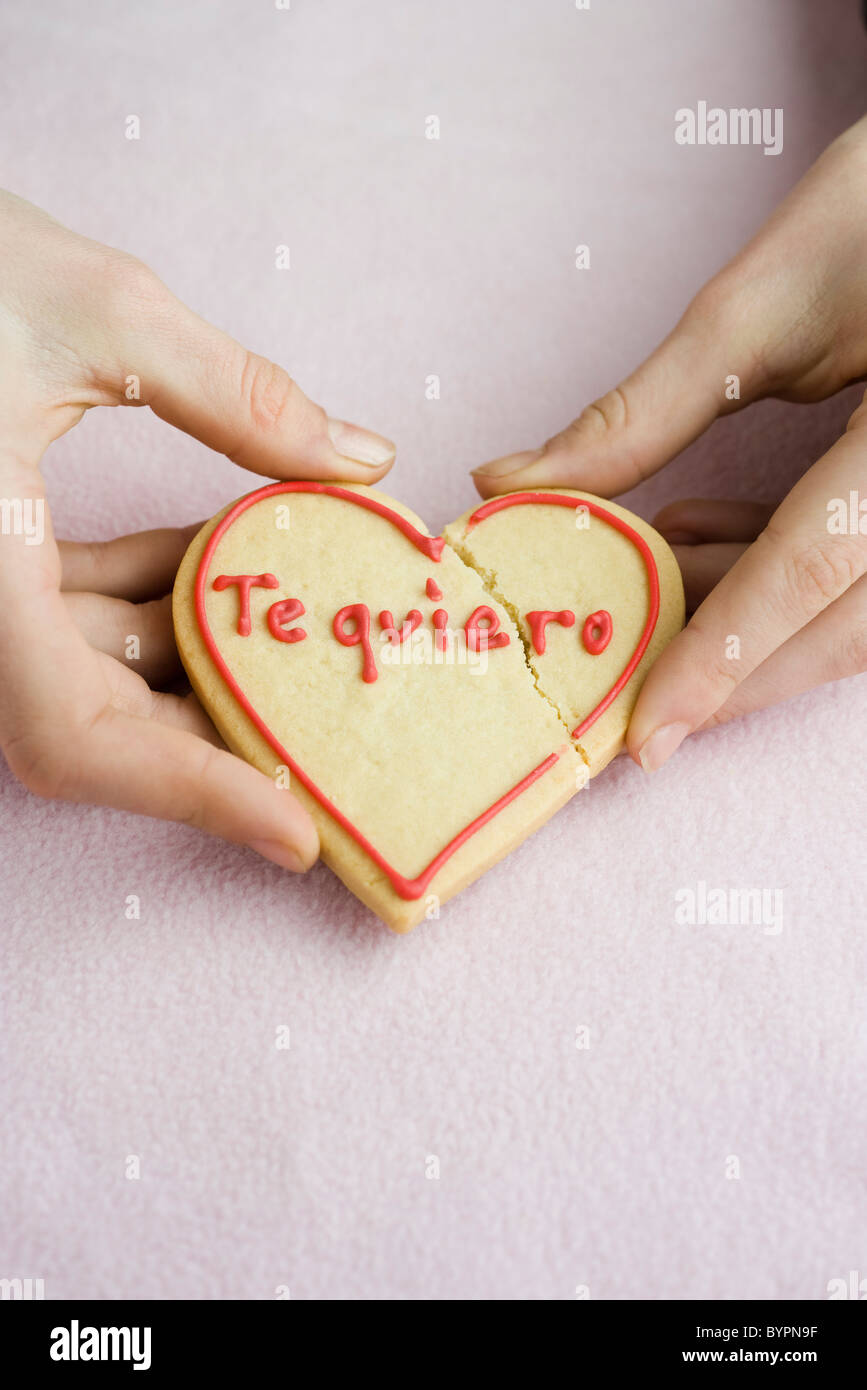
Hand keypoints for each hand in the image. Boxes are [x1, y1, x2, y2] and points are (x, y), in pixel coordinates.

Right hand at [0, 190, 395, 868]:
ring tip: (306, 631)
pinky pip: (75, 614)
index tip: (296, 835)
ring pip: (91, 670)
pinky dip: (155, 598)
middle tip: (334, 739)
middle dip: (216, 736)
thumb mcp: (98, 310)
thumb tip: (363, 459)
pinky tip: (226, 553)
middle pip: (95, 723)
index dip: (191, 793)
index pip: (76, 736)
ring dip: (199, 656)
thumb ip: (239, 396)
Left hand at [471, 116, 866, 770]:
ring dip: (747, 627)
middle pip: (842, 625)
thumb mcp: (760, 305)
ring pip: (856, 618)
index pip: (816, 561)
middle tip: (629, 696)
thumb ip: (643, 410)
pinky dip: (782, 583)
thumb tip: (508, 480)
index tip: (648, 733)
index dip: (724, 655)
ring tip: (649, 585)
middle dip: (728, 672)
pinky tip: (701, 542)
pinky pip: (865, 579)